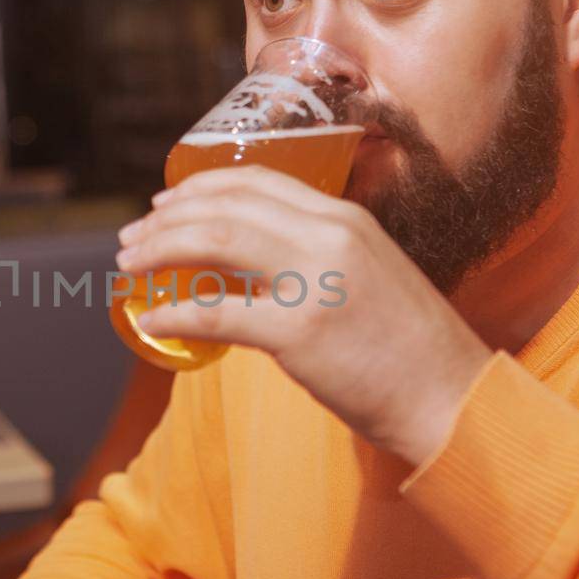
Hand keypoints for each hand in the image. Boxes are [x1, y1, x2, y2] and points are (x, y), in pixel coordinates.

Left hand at [116, 165, 492, 464]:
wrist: (450, 398)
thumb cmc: (406, 347)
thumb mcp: (369, 274)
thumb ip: (317, 256)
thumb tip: (249, 263)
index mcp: (345, 218)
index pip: (256, 180)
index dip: (199, 187)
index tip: (164, 203)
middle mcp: (328, 236)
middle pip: (225, 206)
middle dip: (166, 219)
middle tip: (131, 239)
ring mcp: (315, 281)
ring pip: (213, 242)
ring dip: (160, 251)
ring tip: (129, 268)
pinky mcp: (300, 332)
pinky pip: (217, 311)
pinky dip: (174, 311)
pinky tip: (150, 319)